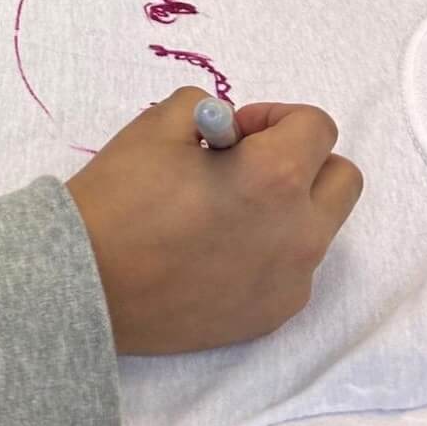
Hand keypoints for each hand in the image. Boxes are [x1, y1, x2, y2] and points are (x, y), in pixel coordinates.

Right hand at [67, 88, 362, 354]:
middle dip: (302, 160)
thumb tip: (230, 131)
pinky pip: (293, 270)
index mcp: (276, 177)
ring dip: (289, 207)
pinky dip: (269, 252)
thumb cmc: (119, 198)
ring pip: (320, 228)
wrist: (84, 284)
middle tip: (245, 165)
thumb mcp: (158, 124)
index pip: (316, 127)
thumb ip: (208, 110)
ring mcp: (290, 281)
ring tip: (227, 211)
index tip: (233, 132)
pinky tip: (216, 252)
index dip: (273, 117)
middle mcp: (299, 232)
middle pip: (342, 179)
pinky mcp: (271, 315)